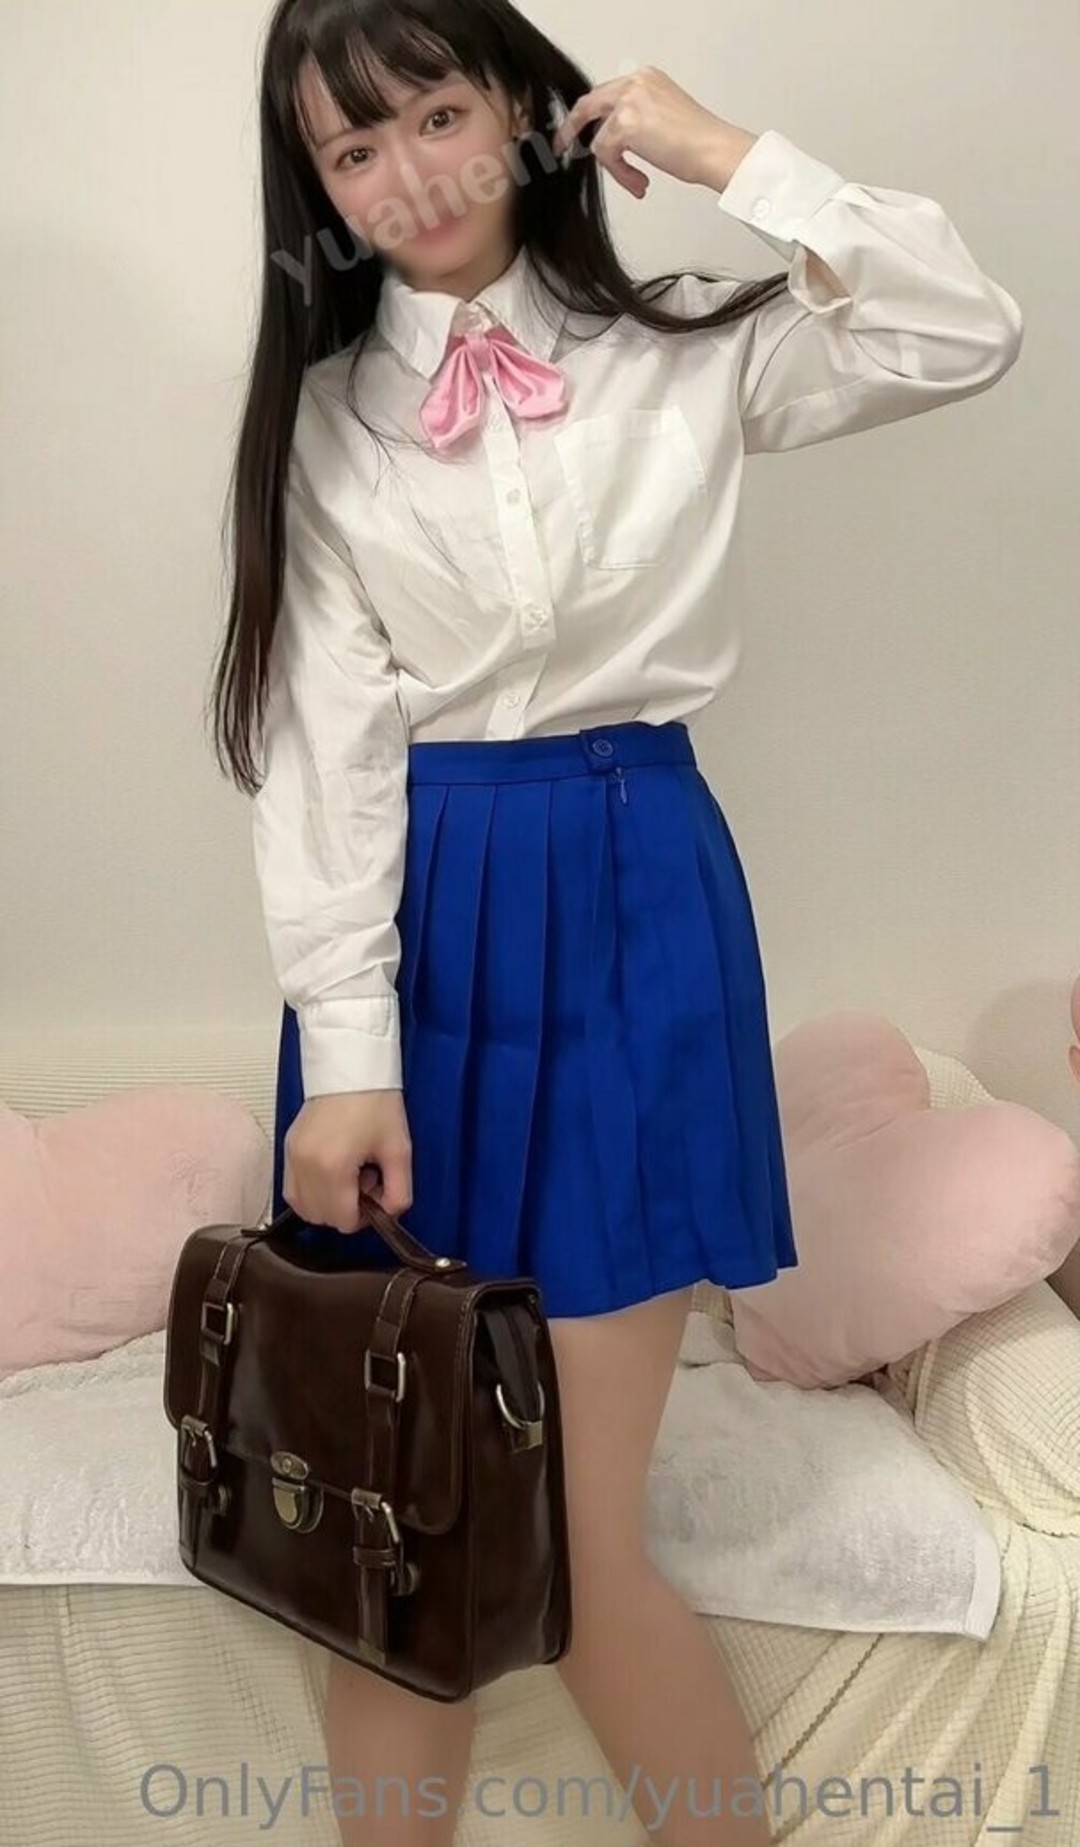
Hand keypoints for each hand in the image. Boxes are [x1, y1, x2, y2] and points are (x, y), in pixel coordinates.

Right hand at [283, 1090, 412, 1233]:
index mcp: (333, 1167)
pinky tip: (332, 1171)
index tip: (377, 1191)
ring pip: (303, 1207)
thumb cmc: (375, 1101)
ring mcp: (292, 1157)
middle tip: (365, 1178)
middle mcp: (305, 1166)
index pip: (344, 1221)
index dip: (366, 1215)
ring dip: (327, 1203)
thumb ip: (400, 1192)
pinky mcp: (288, 1149)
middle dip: (346, 1208)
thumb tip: (390, 1214)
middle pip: (322, 1218)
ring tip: (348, 1174)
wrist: (351, 1067)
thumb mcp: (399, 1150)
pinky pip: (293, 1189)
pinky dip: (312, 1192)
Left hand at [551, 66, 755, 197]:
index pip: (605, 94)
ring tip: (639, 181)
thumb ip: (634, 118)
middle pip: (589, 105)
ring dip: (615, 165)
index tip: (575, 133)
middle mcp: (635, 82)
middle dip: (572, 129)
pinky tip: (641, 181)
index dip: (589, 116)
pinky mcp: (625, 124)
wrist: (716, 150)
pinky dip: (621, 173)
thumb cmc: (699, 143)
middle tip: (561, 148)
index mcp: (646, 78)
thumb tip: (606, 137)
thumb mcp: (662, 119)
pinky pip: (605, 155)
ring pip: (599, 137)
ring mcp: (629, 101)